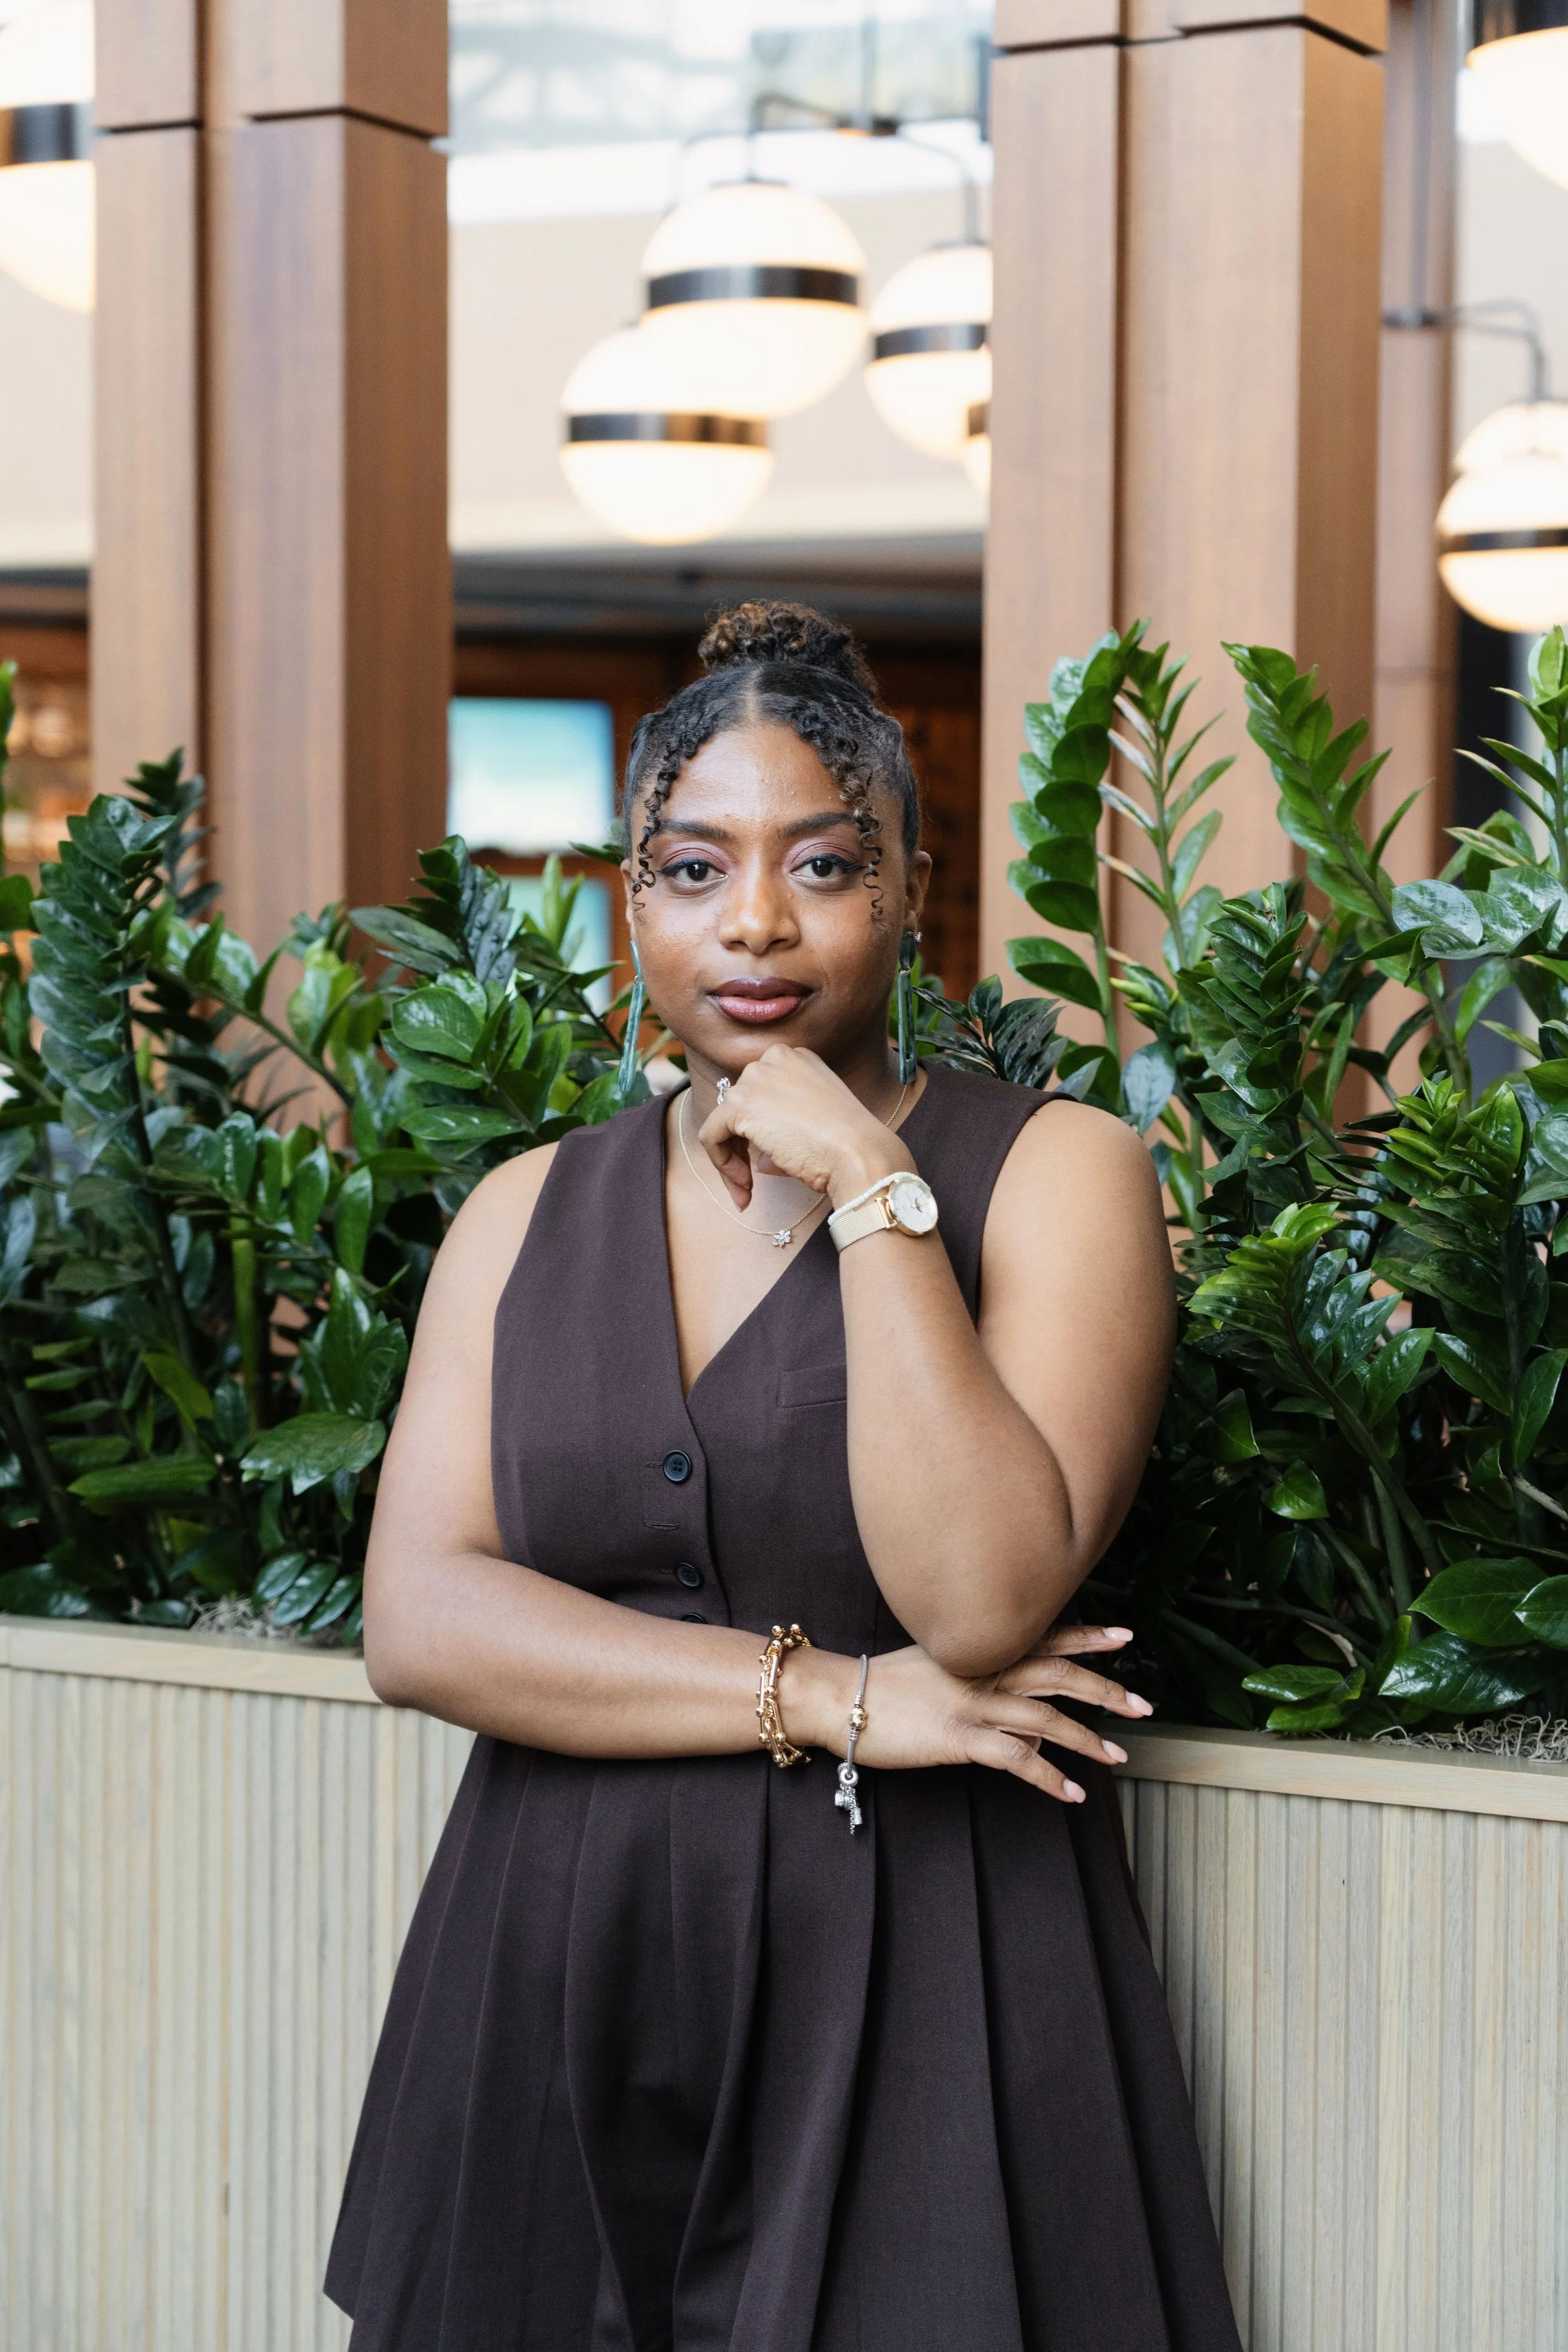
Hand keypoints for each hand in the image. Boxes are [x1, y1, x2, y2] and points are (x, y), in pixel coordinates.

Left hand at [699, 1045, 910, 1212]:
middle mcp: (774, 1059)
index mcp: (797, 1059)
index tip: (767, 1162)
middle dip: (741, 1148)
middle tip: (751, 1183)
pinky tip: (744, 1185)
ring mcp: (755, 1078)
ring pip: (722, 1123)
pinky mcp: (739, 1104)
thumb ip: (783, 1130)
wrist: (858, 1153)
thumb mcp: (815, 1126)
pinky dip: (722, 1164)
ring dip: (732, 1161)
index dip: (759, 1133)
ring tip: (748, 1191)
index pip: (761, 1094)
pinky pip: (711, 1136)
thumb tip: (760, 1160)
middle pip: (739, 1106)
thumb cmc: (848, 1145)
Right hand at [785, 1626, 1152, 1803]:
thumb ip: (971, 1668)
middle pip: (1058, 1674)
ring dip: (1087, 1738)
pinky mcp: (958, 1738)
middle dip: (1105, 1689)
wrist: (836, 1696)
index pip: (1044, 1635)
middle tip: (1143, 1705)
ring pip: (1046, 1717)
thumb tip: (1004, 1684)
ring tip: (1119, 1755)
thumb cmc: (879, 1683)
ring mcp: (972, 1703)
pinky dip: (1049, 1778)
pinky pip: (1016, 1758)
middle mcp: (982, 1670)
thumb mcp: (932, 1662)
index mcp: (977, 1648)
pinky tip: (1071, 1794)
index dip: (1087, 1635)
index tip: (1125, 1636)